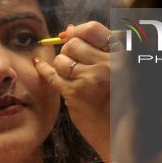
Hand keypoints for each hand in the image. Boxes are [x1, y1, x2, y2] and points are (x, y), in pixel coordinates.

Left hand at [34, 21, 110, 160]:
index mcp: (122, 55)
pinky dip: (42, 68)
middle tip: (75, 63)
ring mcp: (90, 79)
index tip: (71, 35)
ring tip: (72, 76)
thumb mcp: (123, 69)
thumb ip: (99, 48)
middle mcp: (107, 64)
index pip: (93, 29)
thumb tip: (69, 29)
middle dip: (68, 51)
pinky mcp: (75, 94)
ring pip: (61, 60)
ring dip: (61, 66)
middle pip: (73, 44)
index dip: (78, 31)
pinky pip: (51, 75)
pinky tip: (38, 64)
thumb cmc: (122, 101)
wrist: (122, 133)